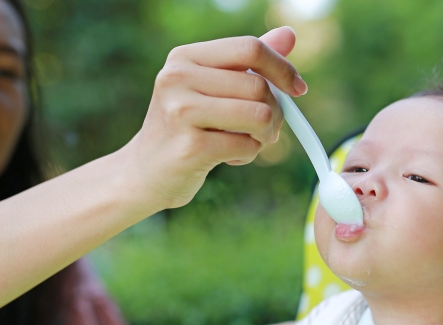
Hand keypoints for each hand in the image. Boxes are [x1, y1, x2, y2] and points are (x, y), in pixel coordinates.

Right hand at [119, 27, 306, 210]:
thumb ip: (248, 62)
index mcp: (185, 57)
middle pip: (259, 86)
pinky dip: (248, 155)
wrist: (145, 172)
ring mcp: (180, 112)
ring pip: (260, 115)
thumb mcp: (212, 87)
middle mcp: (177, 78)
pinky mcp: (190, 147)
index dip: (282, 68)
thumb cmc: (186, 127)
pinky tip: (230, 157)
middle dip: (275, 113)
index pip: (249, 48)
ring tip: (248, 142)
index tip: (298, 89)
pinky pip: (247, 146)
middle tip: (264, 129)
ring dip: (265, 135)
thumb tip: (289, 34)